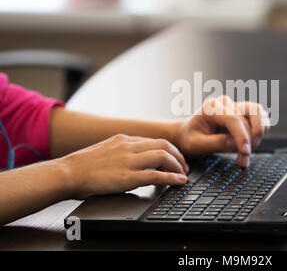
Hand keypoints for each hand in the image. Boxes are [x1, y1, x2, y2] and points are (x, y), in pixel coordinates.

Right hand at [61, 134, 188, 198]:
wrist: (68, 172)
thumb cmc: (84, 165)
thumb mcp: (106, 149)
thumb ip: (123, 150)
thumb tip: (138, 157)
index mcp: (124, 139)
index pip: (155, 140)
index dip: (170, 150)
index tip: (175, 158)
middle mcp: (128, 146)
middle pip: (164, 145)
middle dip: (178, 156)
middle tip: (184, 166)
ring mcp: (128, 161)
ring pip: (163, 156)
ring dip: (178, 165)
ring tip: (183, 174)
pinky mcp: (127, 177)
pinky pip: (155, 175)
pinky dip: (171, 177)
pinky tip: (179, 181)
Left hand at [174, 96, 269, 167]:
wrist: (188, 134)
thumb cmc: (190, 138)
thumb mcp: (196, 145)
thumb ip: (215, 143)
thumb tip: (234, 143)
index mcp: (211, 107)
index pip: (234, 119)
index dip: (242, 136)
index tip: (245, 152)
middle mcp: (225, 103)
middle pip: (247, 118)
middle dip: (249, 141)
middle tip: (243, 159)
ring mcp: (235, 105)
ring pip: (258, 112)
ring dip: (259, 132)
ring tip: (251, 148)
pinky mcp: (243, 112)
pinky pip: (260, 116)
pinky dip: (261, 129)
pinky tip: (253, 141)